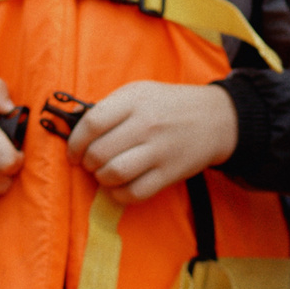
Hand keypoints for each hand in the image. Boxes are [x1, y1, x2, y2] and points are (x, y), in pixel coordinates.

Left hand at [66, 81, 237, 206]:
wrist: (216, 119)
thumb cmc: (168, 105)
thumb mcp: (139, 93)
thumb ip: (109, 107)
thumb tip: (74, 125)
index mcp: (134, 100)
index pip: (92, 123)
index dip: (75, 142)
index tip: (74, 152)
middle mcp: (146, 124)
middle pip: (100, 152)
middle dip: (87, 163)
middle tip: (90, 164)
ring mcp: (159, 150)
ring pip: (114, 174)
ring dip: (101, 179)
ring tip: (104, 174)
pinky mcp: (170, 173)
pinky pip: (135, 193)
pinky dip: (119, 195)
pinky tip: (118, 187)